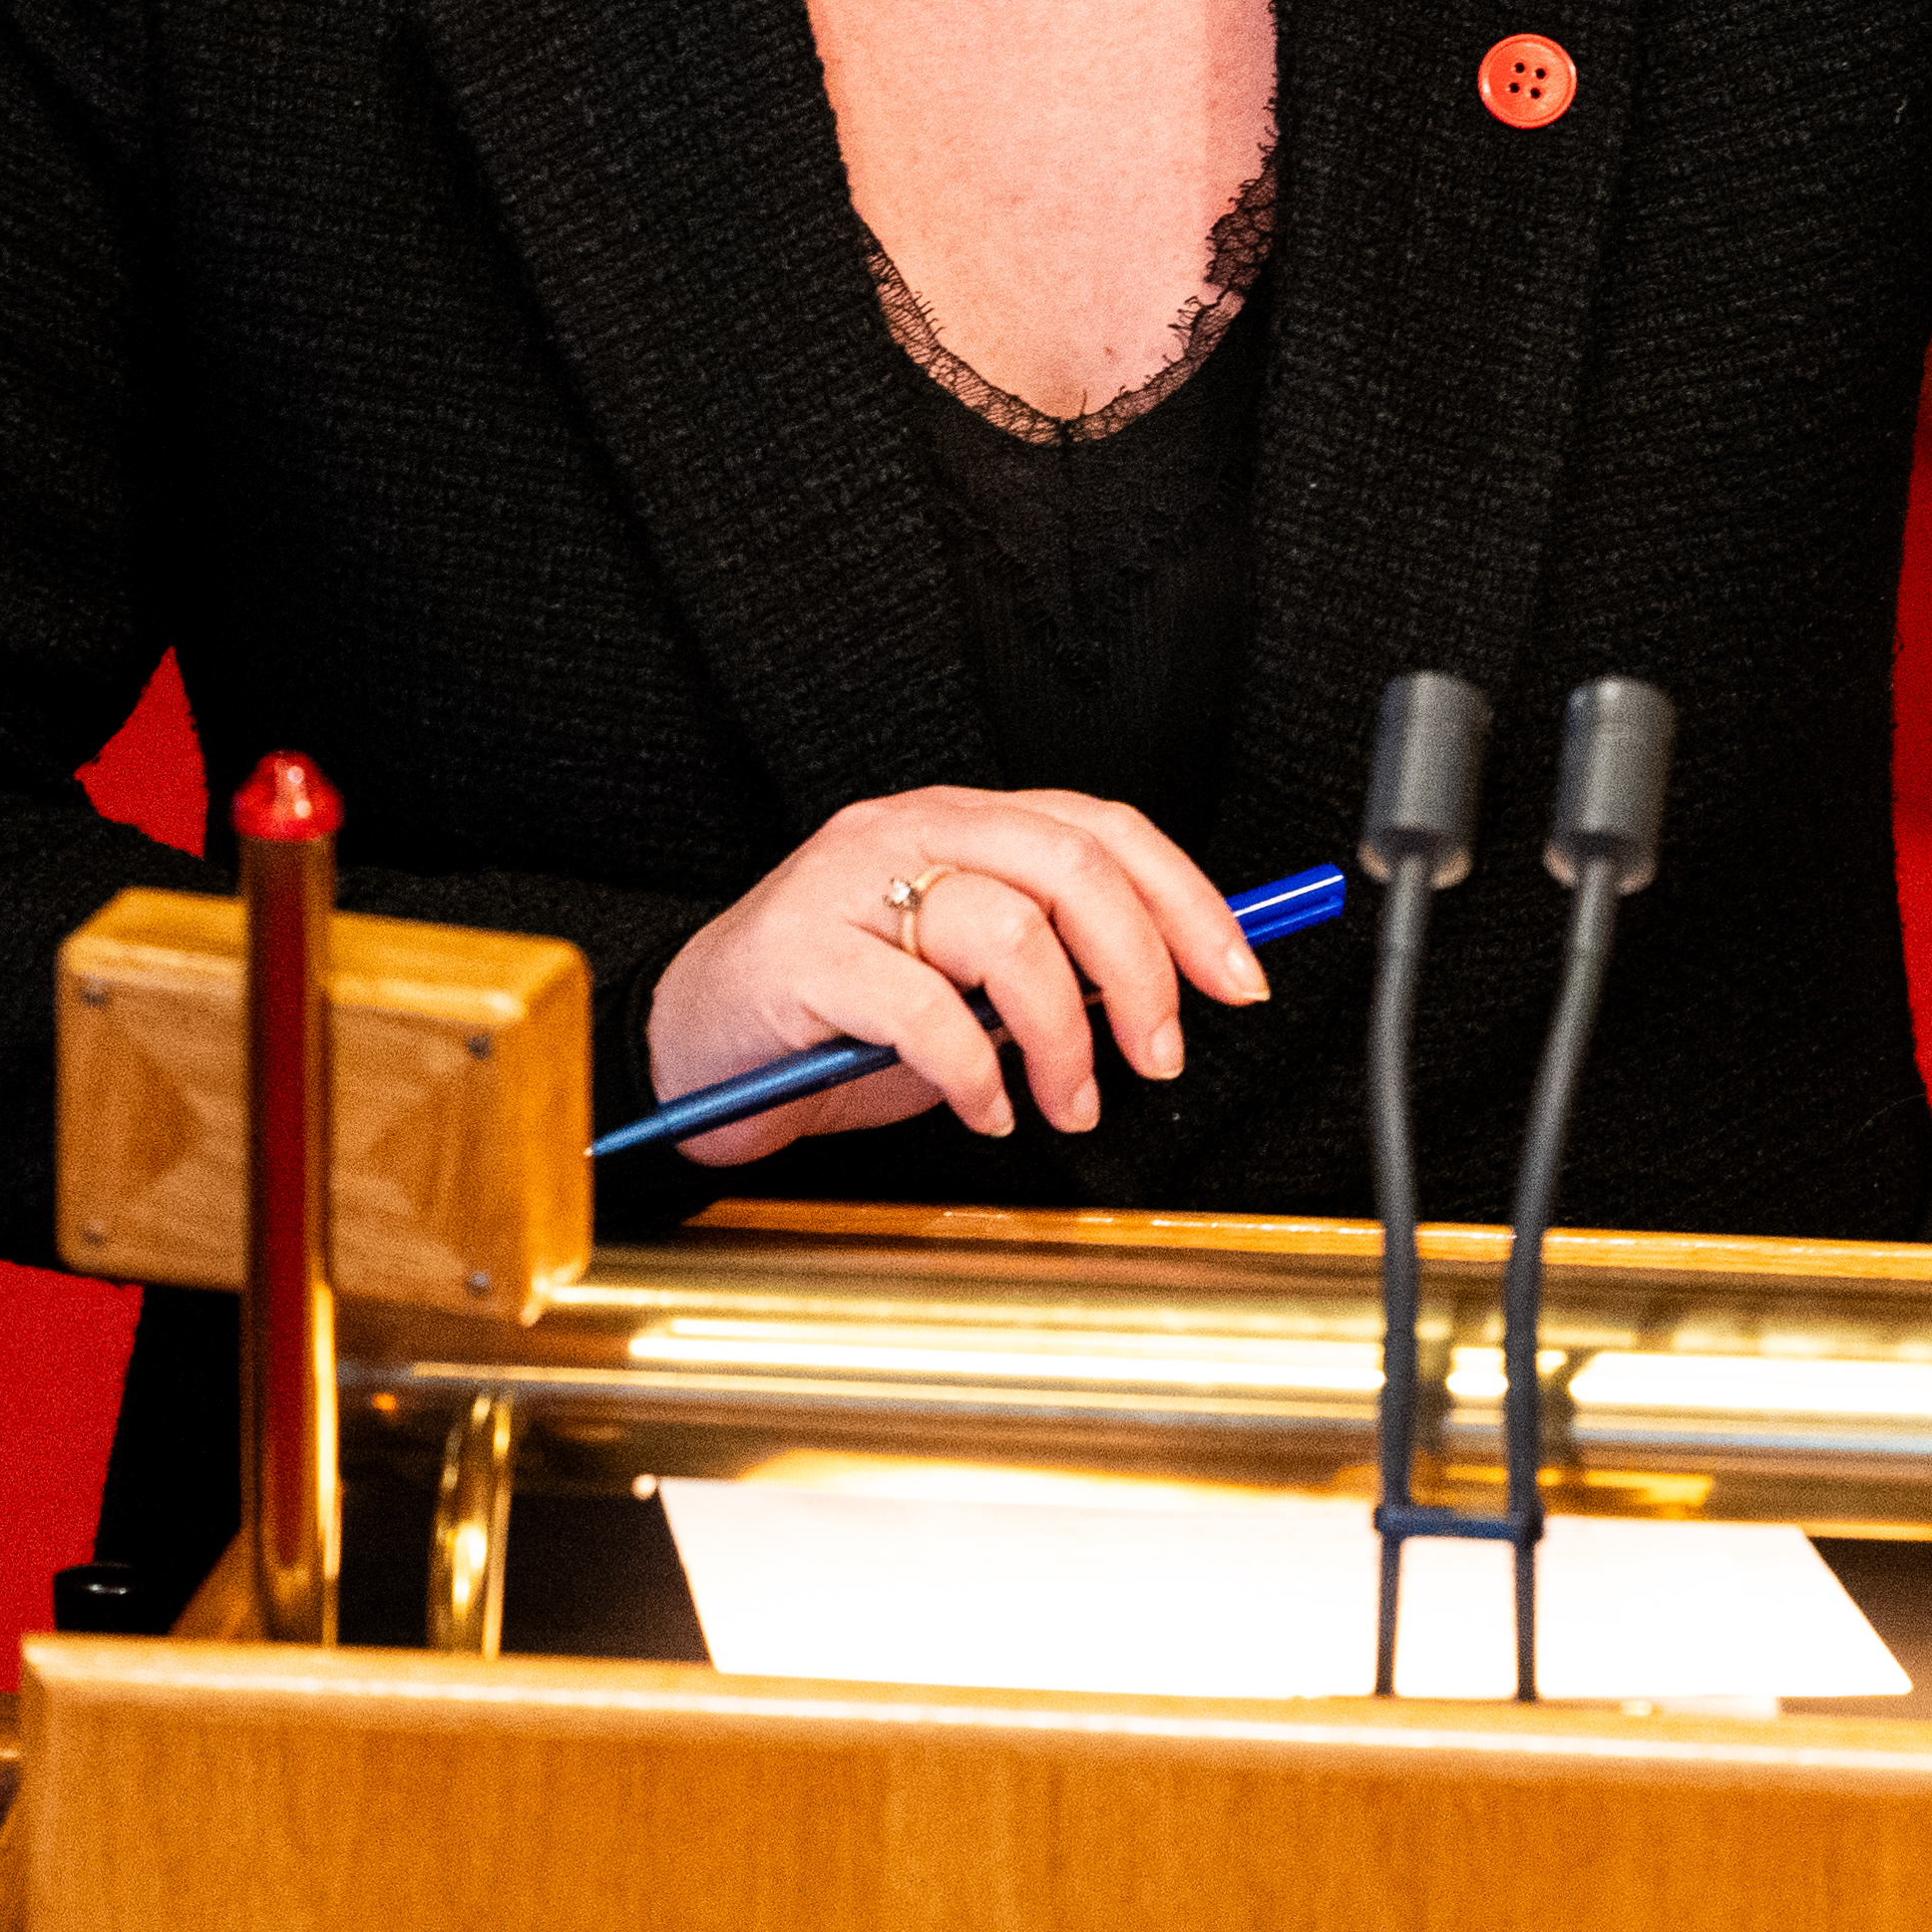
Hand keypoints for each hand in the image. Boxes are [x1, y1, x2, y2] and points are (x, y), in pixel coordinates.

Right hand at [646, 784, 1265, 1164]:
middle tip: (1159, 1055)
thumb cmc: (834, 1018)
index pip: (1104, 832)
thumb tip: (1166, 986)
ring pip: (1008, 930)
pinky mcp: (800, 953)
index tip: (1238, 977)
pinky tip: (984, 1107)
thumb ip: (1053, 966)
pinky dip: (973, 1071)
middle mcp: (908, 832)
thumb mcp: (966, 984)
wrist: (693, 1051)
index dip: (1188, 902)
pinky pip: (920, 1007)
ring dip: (1062, 1035)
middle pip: (1070, 867)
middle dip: (1142, 970)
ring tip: (1063, 1099)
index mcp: (961, 824)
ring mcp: (848, 885)